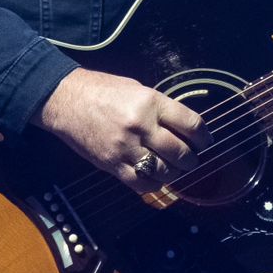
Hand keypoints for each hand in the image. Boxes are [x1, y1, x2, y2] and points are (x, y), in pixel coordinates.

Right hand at [38, 68, 210, 193]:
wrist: (66, 100)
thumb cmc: (103, 90)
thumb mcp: (138, 89)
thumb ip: (160, 108)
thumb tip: (184, 126)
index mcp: (150, 102)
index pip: (190, 124)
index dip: (204, 136)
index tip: (206, 142)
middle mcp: (141, 126)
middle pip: (180, 152)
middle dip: (192, 159)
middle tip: (192, 159)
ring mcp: (126, 147)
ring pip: (163, 171)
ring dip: (174, 173)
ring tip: (175, 169)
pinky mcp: (112, 164)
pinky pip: (141, 183)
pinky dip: (154, 184)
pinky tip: (156, 177)